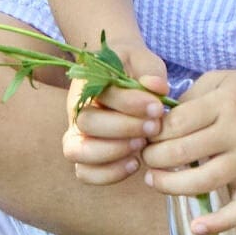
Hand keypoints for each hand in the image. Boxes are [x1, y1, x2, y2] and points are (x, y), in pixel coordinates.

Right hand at [62, 38, 168, 187]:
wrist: (123, 74)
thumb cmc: (133, 68)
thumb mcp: (143, 60)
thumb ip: (150, 70)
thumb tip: (158, 88)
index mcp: (87, 80)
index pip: (101, 94)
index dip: (130, 103)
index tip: (157, 106)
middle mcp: (77, 108)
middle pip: (87, 123)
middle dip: (124, 128)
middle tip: (153, 127)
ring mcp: (77, 134)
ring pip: (77, 151)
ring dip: (112, 152)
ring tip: (142, 145)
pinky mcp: (86, 156)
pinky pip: (84, 172)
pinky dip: (108, 174)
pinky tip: (135, 163)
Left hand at [138, 67, 235, 233]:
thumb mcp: (220, 80)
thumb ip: (189, 100)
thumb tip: (158, 123)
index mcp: (224, 103)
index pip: (176, 123)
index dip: (153, 132)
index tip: (145, 134)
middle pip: (182, 152)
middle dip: (154, 158)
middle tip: (146, 156)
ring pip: (203, 182)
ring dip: (170, 185)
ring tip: (154, 180)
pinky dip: (219, 223)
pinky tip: (196, 228)